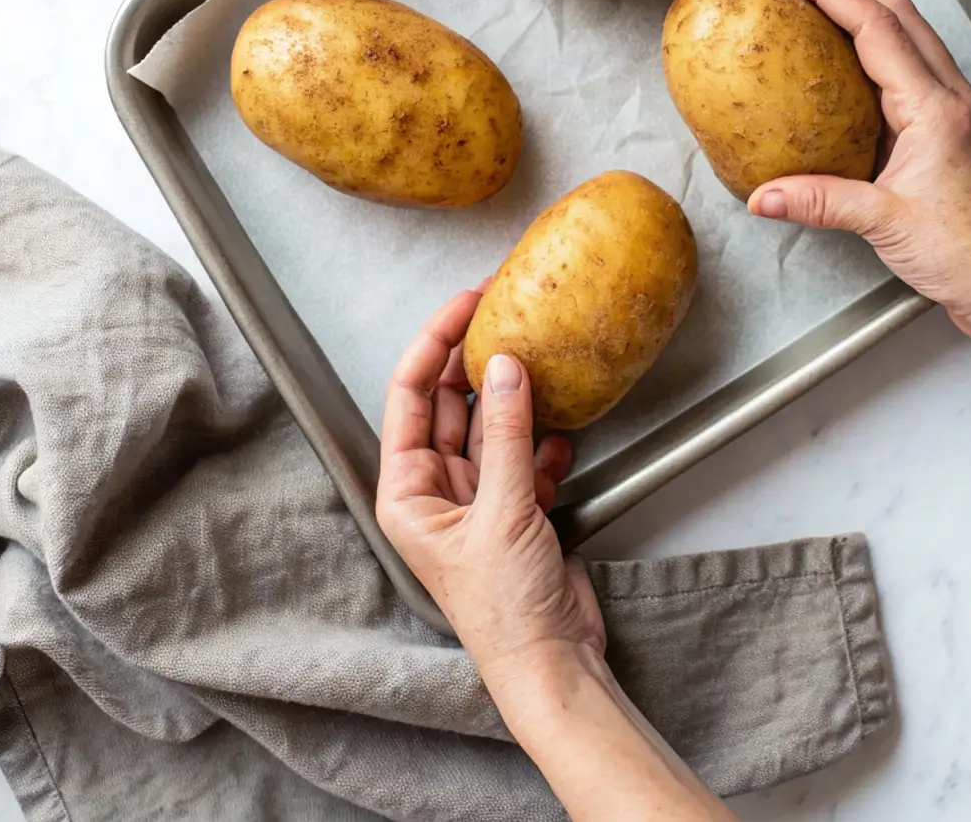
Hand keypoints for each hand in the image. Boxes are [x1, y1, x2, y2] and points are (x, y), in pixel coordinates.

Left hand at [376, 289, 604, 692]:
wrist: (554, 665)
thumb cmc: (506, 611)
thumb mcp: (504, 512)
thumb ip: (504, 434)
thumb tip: (503, 367)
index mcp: (406, 492)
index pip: (408, 396)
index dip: (433, 344)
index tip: (465, 305)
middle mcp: (436, 490)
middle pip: (447, 404)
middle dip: (472, 359)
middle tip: (501, 310)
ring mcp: (478, 498)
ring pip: (490, 425)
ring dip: (514, 397)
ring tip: (537, 357)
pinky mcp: (517, 509)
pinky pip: (525, 455)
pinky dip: (544, 440)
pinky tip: (563, 430)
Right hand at [747, 0, 970, 335]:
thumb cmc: (964, 256)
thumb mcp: (883, 224)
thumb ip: (818, 203)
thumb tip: (761, 196)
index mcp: (935, 110)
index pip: (878, 29)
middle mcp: (952, 98)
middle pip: (899, 14)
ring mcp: (957, 108)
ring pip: (911, 35)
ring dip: (864, 13)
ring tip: (815, 12)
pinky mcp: (953, 125)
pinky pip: (914, 66)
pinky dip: (878, 47)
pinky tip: (845, 65)